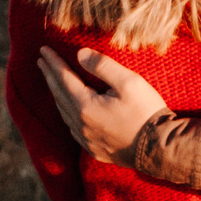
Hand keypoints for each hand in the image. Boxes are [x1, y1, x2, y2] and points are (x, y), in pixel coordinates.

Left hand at [38, 46, 169, 165]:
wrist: (159, 150)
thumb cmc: (147, 113)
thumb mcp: (129, 83)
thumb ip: (103, 66)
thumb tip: (80, 53)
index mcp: (86, 106)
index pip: (64, 78)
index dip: (53, 63)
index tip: (43, 50)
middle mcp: (81, 124)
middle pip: (59, 95)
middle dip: (50, 76)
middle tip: (41, 61)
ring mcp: (86, 139)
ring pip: (64, 112)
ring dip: (56, 94)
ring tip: (51, 81)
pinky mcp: (94, 149)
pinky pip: (72, 128)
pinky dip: (66, 113)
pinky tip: (67, 109)